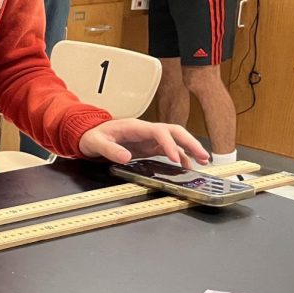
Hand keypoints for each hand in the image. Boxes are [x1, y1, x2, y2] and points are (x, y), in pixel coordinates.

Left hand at [78, 119, 208, 166]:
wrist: (90, 135)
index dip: (169, 143)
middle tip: (203, 155)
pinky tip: (188, 165)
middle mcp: (146, 130)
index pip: (158, 131)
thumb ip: (109, 149)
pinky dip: (181, 156)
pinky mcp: (150, 147)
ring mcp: (149, 138)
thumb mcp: (96, 143)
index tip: (174, 158)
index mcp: (135, 127)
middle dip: (190, 142)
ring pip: (175, 140)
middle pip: (174, 131)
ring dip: (190, 148)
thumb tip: (126, 157)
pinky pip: (169, 150)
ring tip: (203, 161)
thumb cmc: (93, 136)